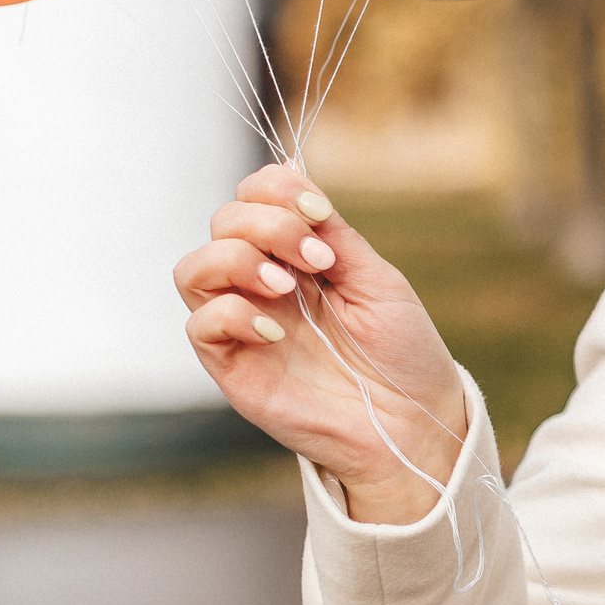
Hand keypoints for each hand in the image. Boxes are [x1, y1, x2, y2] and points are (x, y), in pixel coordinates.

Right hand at [175, 164, 469, 523]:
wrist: (410, 420)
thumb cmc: (401, 351)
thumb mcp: (378, 282)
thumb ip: (334, 237)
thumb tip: (297, 184)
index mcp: (298, 253)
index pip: (256, 196)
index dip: (276, 189)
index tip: (319, 212)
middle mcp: (263, 281)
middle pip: (224, 221)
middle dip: (268, 225)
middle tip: (319, 261)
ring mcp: (242, 321)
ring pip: (194, 267)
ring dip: (238, 261)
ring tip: (287, 287)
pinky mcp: (230, 364)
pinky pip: (199, 324)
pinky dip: (231, 315)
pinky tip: (276, 332)